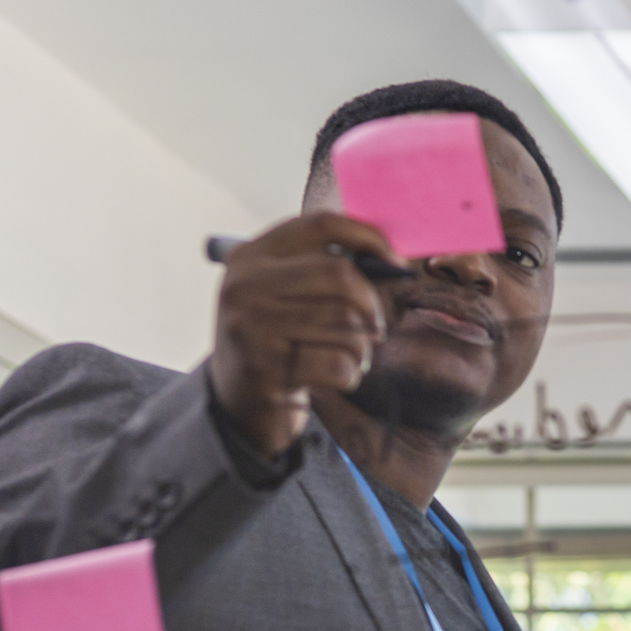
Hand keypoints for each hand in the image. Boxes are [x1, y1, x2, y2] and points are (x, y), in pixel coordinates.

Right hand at [208, 213, 402, 456]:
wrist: (234, 405)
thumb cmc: (275, 343)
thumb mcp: (280, 294)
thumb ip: (320, 269)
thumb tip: (390, 260)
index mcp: (250, 257)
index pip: (320, 225)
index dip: (368, 238)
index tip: (396, 263)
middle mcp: (244, 286)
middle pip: (341, 275)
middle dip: (371, 306)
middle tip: (375, 328)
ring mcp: (251, 327)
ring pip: (346, 324)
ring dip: (361, 348)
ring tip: (348, 357)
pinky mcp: (265, 369)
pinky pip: (339, 363)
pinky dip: (350, 374)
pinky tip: (336, 378)